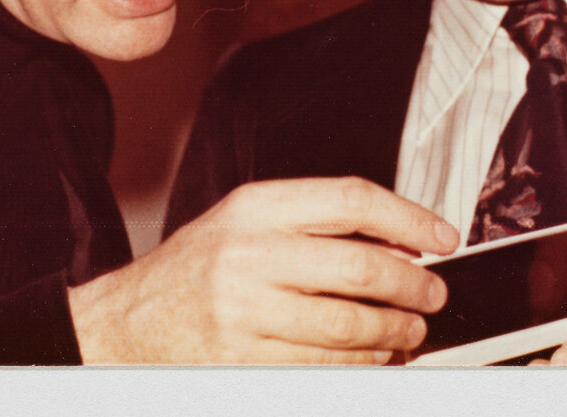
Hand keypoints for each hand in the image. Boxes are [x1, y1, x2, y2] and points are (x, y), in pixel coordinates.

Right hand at [68, 177, 458, 363]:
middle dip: (412, 284)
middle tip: (432, 292)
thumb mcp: (244, 222)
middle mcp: (249, 254)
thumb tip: (398, 236)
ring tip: (409, 330)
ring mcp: (245, 313)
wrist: (126, 324)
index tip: (440, 236)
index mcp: (254, 208)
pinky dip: (362, 366)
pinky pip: (325, 369)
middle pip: (361, 266)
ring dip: (395, 332)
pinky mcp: (245, 363)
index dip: (408, 216)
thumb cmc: (192, 271)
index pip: (351, 198)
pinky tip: (374, 359)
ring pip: (349, 326)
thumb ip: (312, 222)